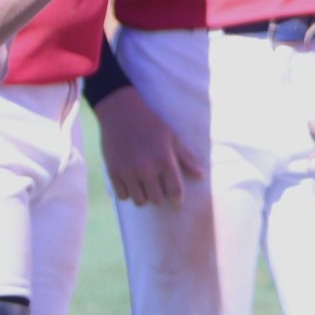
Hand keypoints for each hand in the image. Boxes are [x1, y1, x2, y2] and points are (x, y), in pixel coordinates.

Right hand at [95, 88, 203, 204]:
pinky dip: (127, 192)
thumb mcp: (172, 137)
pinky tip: (130, 181)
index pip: (175, 191)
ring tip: (144, 185)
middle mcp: (147, 169)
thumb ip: (186, 158)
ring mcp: (129, 172)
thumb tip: (201, 175)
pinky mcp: (113, 173)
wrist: (121, 113)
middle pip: (158, 200)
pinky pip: (123, 196)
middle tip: (158, 186)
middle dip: (160, 195)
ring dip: (144, 196)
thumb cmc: (151, 124)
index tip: (177, 200)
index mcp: (165, 160)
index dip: (177, 199)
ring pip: (140, 201)